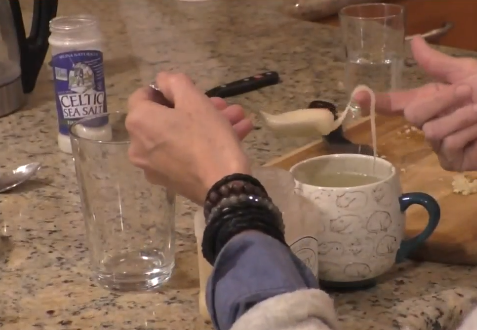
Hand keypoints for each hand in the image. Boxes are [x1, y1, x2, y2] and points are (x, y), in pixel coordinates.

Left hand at [126, 72, 251, 203]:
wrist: (223, 186)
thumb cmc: (207, 137)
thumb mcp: (194, 100)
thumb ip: (175, 82)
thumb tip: (163, 80)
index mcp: (139, 122)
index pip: (144, 95)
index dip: (167, 89)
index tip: (190, 92)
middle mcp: (138, 145)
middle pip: (166, 118)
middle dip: (198, 108)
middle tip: (222, 105)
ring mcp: (153, 166)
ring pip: (179, 136)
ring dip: (208, 124)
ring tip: (237, 119)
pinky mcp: (169, 180)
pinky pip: (184, 154)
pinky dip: (203, 144)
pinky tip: (235, 135)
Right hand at [355, 36, 476, 170]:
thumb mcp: (465, 73)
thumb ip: (435, 63)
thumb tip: (413, 40)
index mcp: (429, 101)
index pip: (395, 103)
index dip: (374, 101)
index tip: (356, 96)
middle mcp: (429, 123)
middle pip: (413, 115)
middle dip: (439, 102)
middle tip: (465, 93)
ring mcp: (438, 145)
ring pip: (432, 132)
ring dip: (461, 118)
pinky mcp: (450, 161)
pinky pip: (448, 146)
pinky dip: (467, 135)